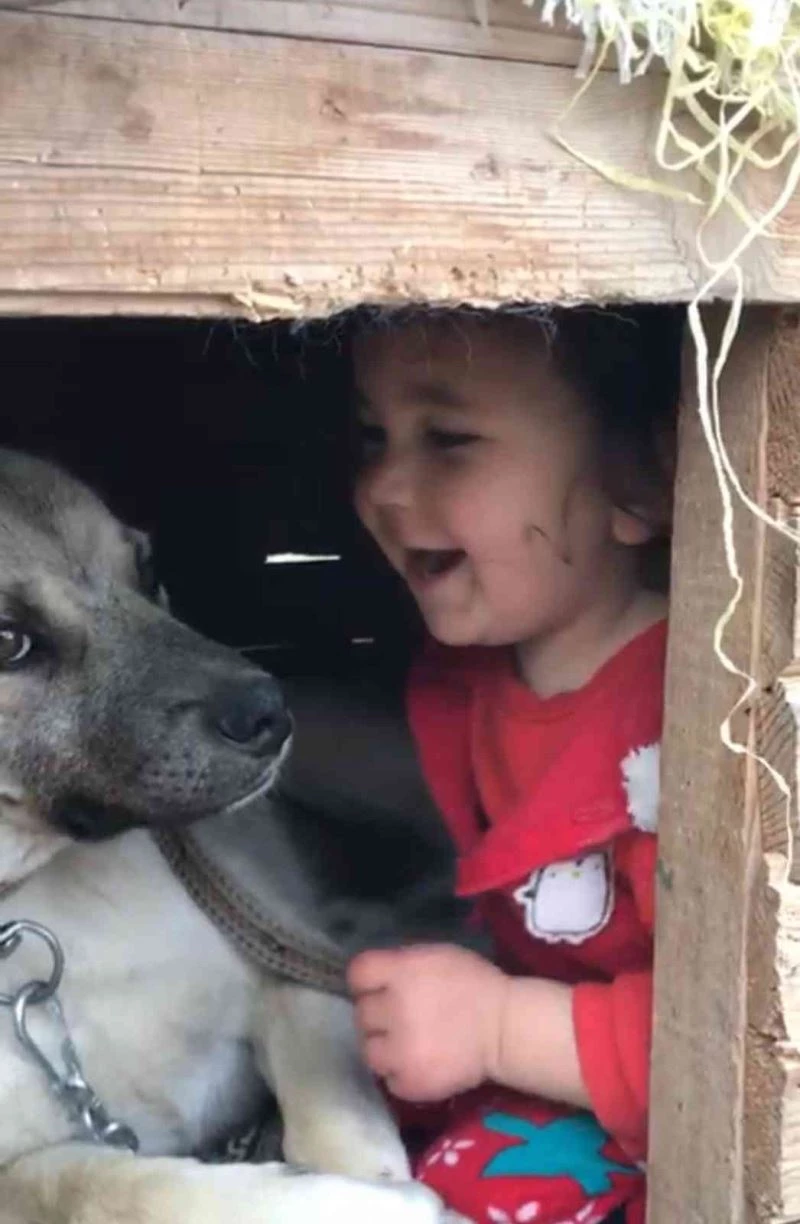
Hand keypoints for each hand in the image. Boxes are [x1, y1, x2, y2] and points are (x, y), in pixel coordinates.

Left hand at [347, 944, 507, 1101]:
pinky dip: (400, 1074)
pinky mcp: (410, 1082)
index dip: (366, 982)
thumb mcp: (436, 956)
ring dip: (383, 1048)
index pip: (358, 974)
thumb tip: (376, 980)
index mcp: (402, 972)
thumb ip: (402, 966)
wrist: (506, 1029)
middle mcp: (394, 1008)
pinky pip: (388, 1079)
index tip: (377, 989)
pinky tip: (419, 1064)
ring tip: (405, 1046)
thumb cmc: (475, 986)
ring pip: (368, 1050)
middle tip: (399, 1019)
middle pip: (361, 1013)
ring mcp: (399, 1050)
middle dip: (378, 1016)